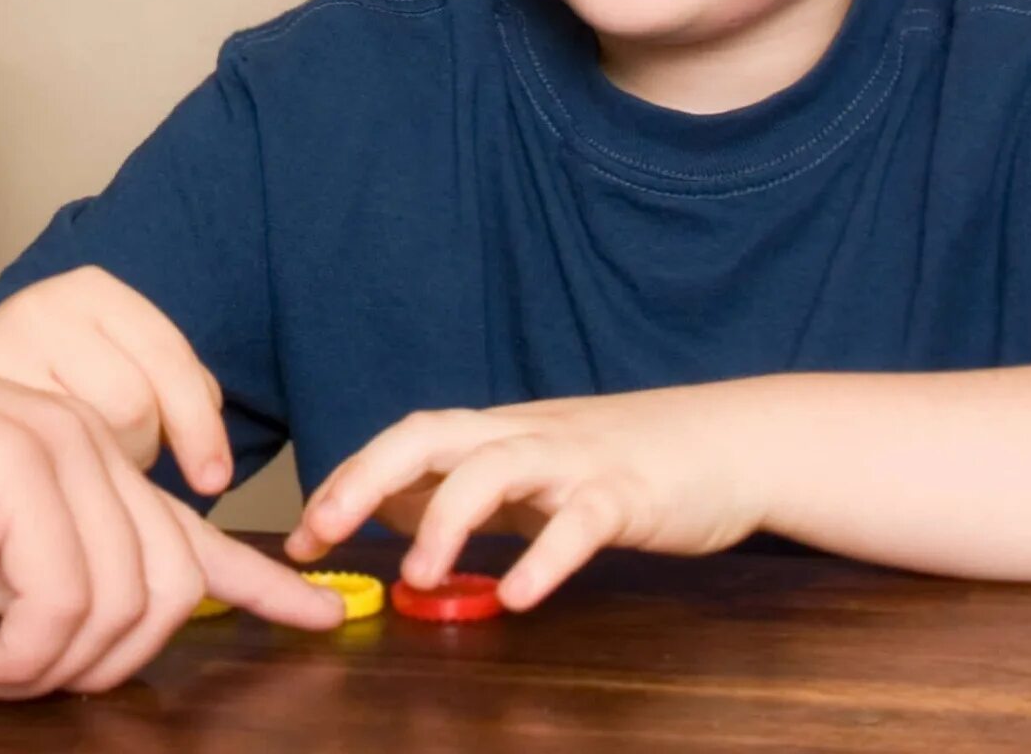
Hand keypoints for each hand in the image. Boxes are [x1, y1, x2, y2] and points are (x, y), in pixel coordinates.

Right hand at [0, 309, 340, 700]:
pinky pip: (62, 596)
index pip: (194, 536)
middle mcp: (89, 450)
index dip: (262, 588)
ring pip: (122, 603)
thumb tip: (80, 650)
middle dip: (106, 669)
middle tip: (13, 684)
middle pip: (170, 591)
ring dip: (50, 671)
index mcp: (84, 469)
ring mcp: (58, 448)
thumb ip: (38, 589)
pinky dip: (22, 654)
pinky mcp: (15, 461)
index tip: (321, 621)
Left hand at [285, 384, 767, 608]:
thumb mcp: (531, 469)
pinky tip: (523, 597)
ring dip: (446, 519)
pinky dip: (547, 557)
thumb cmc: (624, 461)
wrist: (730, 441)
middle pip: (428, 436)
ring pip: (495, 469)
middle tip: (318, 533)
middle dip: (364, 479)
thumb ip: (464, 486)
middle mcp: (525, 436)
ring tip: (416, 575)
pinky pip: (581, 522)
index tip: (300, 533)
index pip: (404, 442)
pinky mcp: (629, 495)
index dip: (348, 479)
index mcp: (496, 433)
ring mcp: (576, 462)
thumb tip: (389, 510)